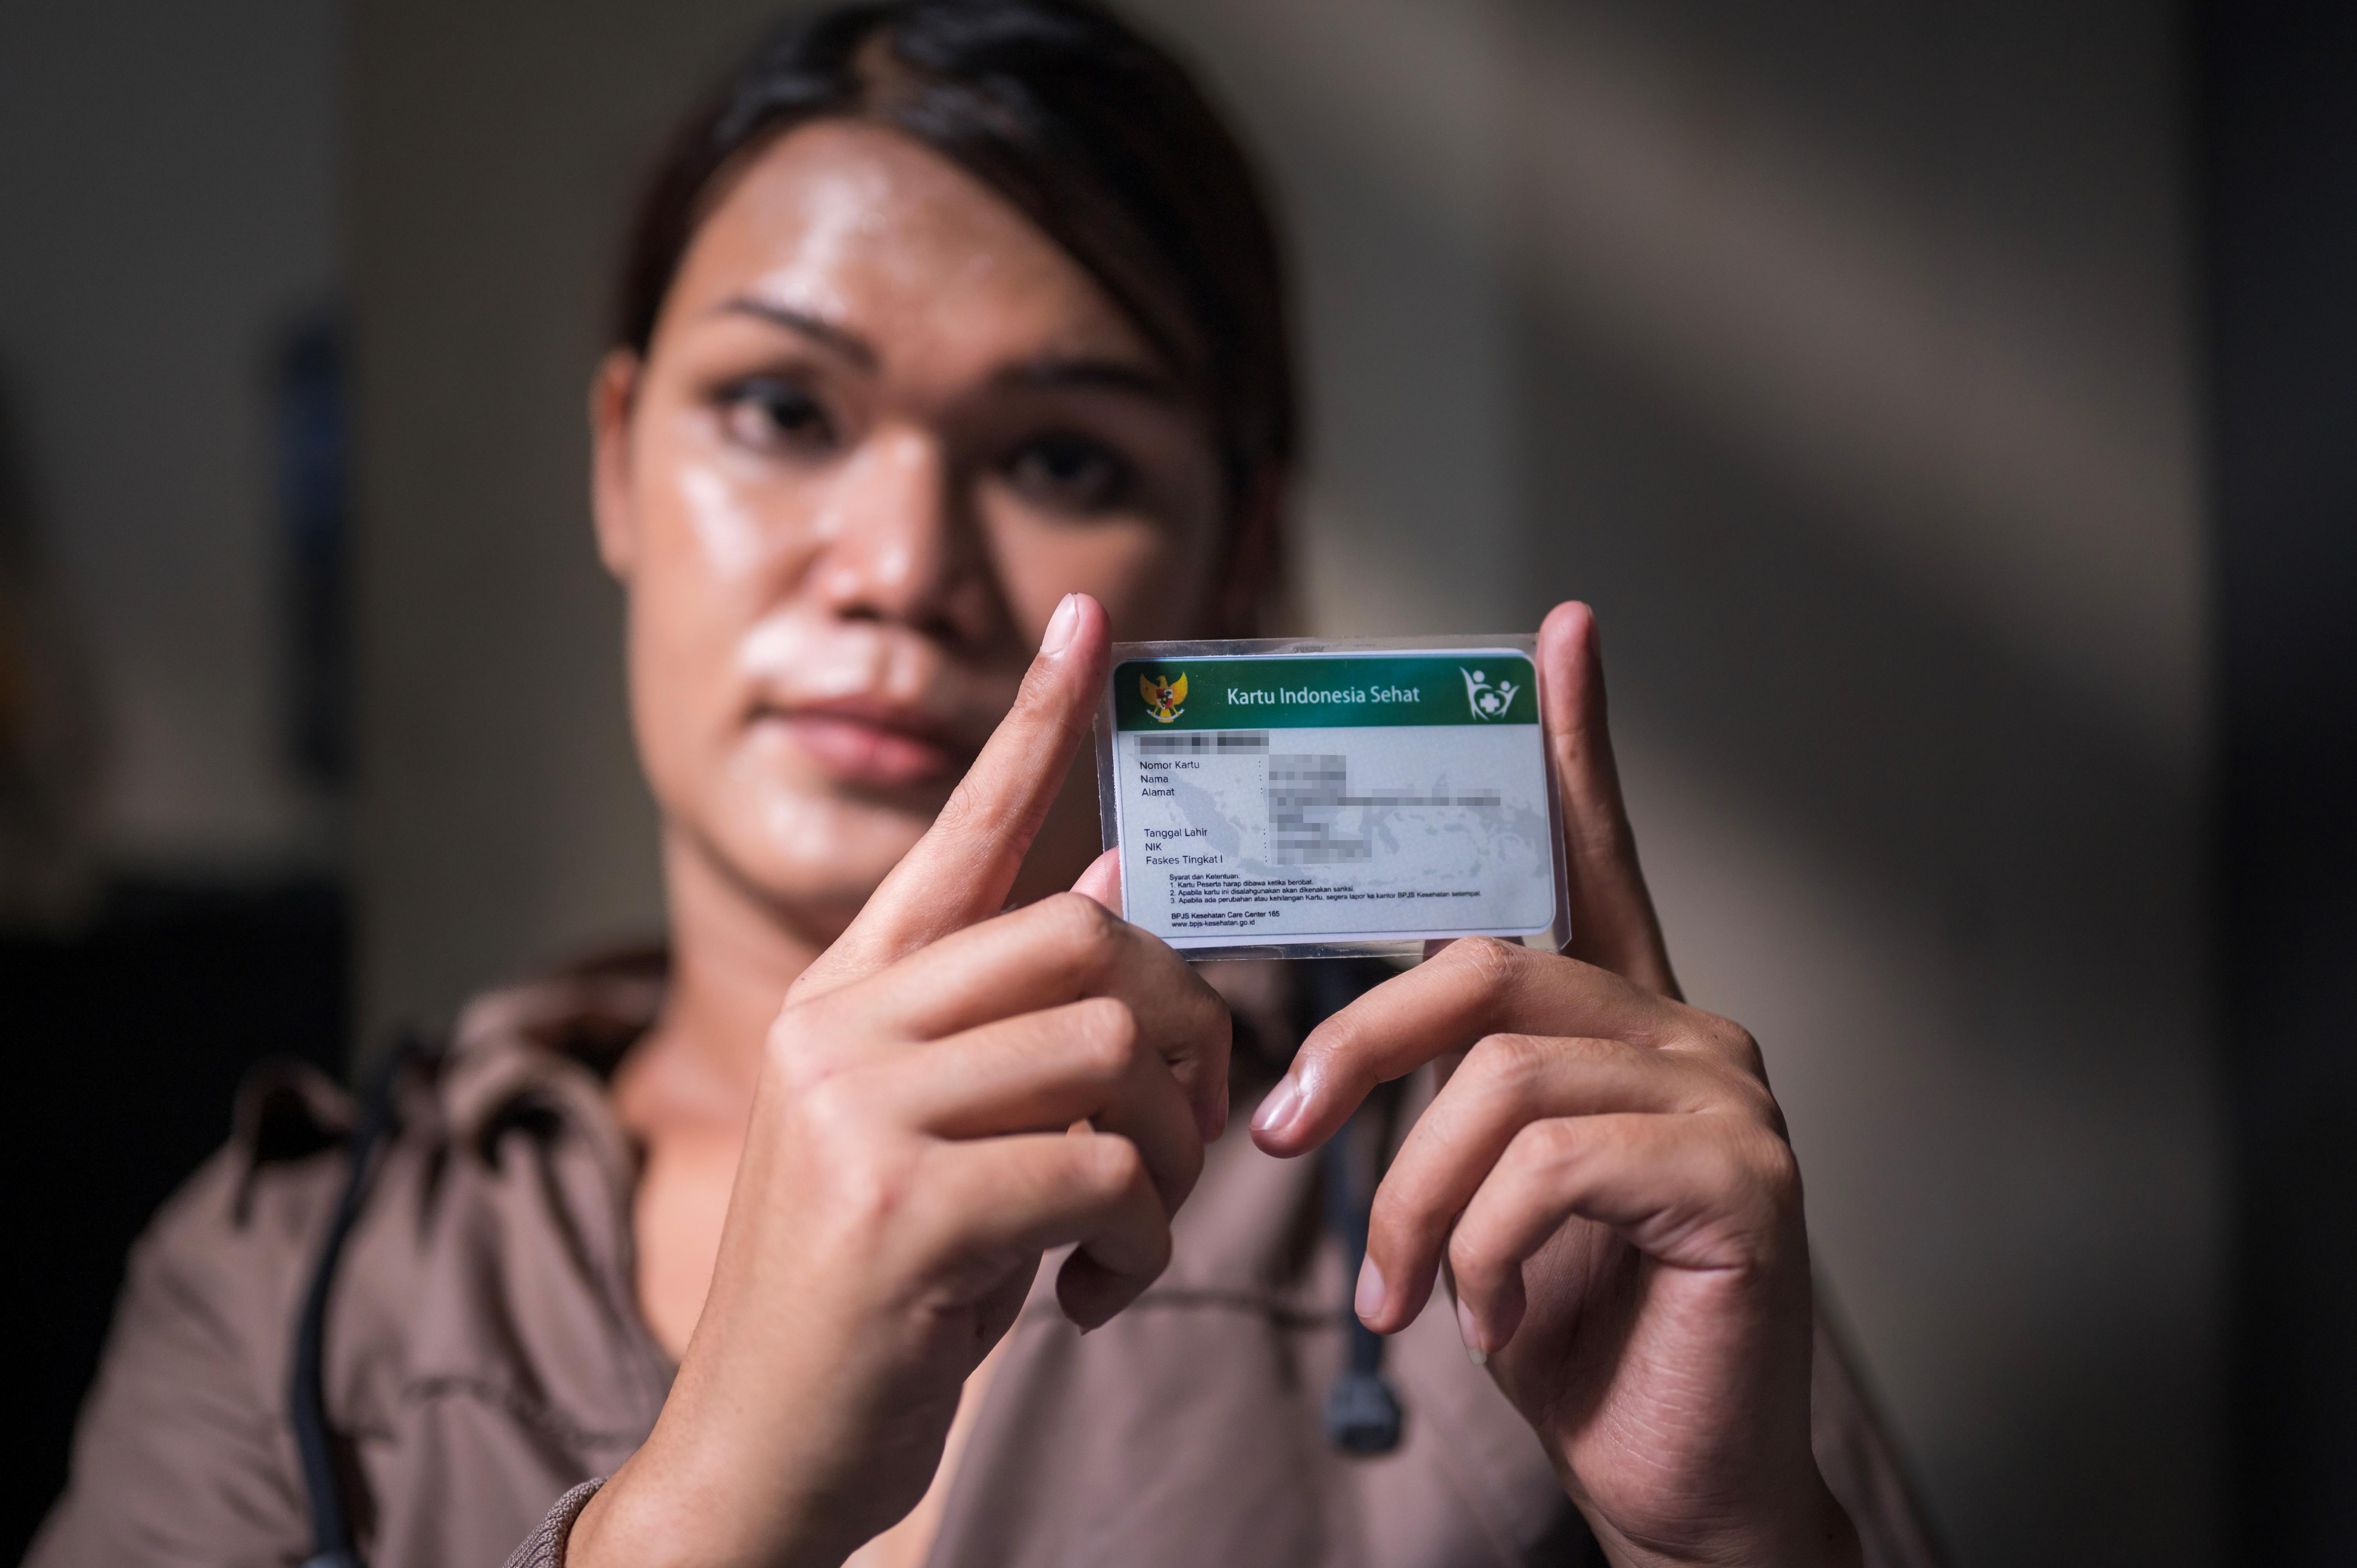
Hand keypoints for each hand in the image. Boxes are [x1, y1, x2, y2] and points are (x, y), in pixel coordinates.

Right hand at [573, 594, 1229, 1567]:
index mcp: (844, 1000)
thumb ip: (1000, 1020)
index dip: (1035, 723)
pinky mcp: (904, 1211)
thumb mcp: (928, 1138)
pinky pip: (1104, 1174)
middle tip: (1191, 1127)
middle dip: (1184, 1032)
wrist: (759, 1453)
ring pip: (1112, 1054)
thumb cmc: (869, 1295)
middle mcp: (840, 1028)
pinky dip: (1141, 1242)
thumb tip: (1103, 886)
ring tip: (1133, 1229)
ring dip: (1171, 1155)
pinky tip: (1094, 1299)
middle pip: (1088, 940)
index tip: (1092, 622)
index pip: (958, 829)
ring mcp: (862, 1114)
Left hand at [1251, 603, 1857, 1566]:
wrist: (1670, 1471)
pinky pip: (1552, 1164)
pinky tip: (1490, 1315)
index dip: (1574, 745)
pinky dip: (1482, 1246)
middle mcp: (1690, 1032)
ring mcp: (1729, 1098)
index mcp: (1623, 1022)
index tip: (1559, 635)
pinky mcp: (1744, 1178)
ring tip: (1400, 1291)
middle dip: (1361, 1047)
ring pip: (1506, 1075)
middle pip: (1491, 966)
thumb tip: (1328, 1061)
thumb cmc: (1564, 1327)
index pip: (1591, 857)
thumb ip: (1445, 1098)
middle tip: (1281, 1139)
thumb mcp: (1474, 1193)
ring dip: (1415, 1194)